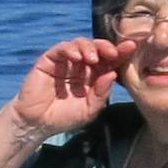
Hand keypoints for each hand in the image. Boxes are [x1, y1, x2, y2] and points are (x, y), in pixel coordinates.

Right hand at [12, 36, 134, 136]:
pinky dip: (71, 49)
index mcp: (94, 75)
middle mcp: (81, 65)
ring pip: (80, 43)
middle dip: (106, 47)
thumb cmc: (63, 117)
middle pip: (97, 47)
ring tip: (92, 59)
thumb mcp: (89, 109)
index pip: (109, 60)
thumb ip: (101, 93)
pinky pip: (62, 48)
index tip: (131, 48)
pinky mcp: (49, 60)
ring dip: (89, 47)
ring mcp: (65, 61)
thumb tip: (112, 73)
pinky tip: (77, 58)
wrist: (37, 124)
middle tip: (113, 53)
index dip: (120, 53)